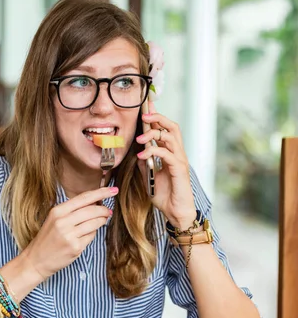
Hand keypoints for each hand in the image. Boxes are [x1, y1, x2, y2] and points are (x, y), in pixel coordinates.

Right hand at [25, 186, 117, 280]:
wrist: (36, 260)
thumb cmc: (48, 238)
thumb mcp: (55, 219)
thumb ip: (72, 210)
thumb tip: (96, 202)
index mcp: (58, 211)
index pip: (84, 198)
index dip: (101, 192)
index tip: (113, 190)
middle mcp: (63, 221)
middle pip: (92, 210)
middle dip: (104, 209)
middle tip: (109, 211)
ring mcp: (69, 235)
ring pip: (95, 223)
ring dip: (102, 221)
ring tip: (102, 220)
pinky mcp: (75, 247)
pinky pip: (91, 236)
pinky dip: (93, 234)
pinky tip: (88, 234)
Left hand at [136, 101, 195, 229]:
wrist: (176, 214)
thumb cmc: (165, 196)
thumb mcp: (149, 177)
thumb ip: (145, 164)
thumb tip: (138, 152)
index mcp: (171, 153)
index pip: (165, 129)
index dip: (156, 116)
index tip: (147, 104)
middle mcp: (178, 153)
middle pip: (172, 127)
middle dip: (158, 117)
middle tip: (143, 115)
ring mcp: (180, 161)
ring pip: (171, 137)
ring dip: (154, 134)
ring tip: (140, 139)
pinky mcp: (180, 170)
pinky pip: (168, 155)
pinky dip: (154, 152)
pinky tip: (142, 156)